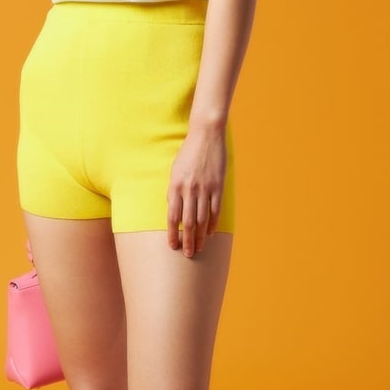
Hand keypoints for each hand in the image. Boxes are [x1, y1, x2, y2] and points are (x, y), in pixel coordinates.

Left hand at [167, 124, 226, 257]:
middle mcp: (189, 190)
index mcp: (175, 186)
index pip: (172, 217)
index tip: (172, 246)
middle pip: (188, 222)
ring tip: (198, 248)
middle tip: (187, 254)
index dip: (172, 233)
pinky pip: (215, 210)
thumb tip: (174, 210)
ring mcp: (204, 189)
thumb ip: (174, 191)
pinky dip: (212, 223)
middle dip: (187, 240)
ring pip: (202, 219)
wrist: (206, 135)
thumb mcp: (175, 170)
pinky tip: (210, 233)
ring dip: (200, 236)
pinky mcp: (217, 186)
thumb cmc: (188, 153)